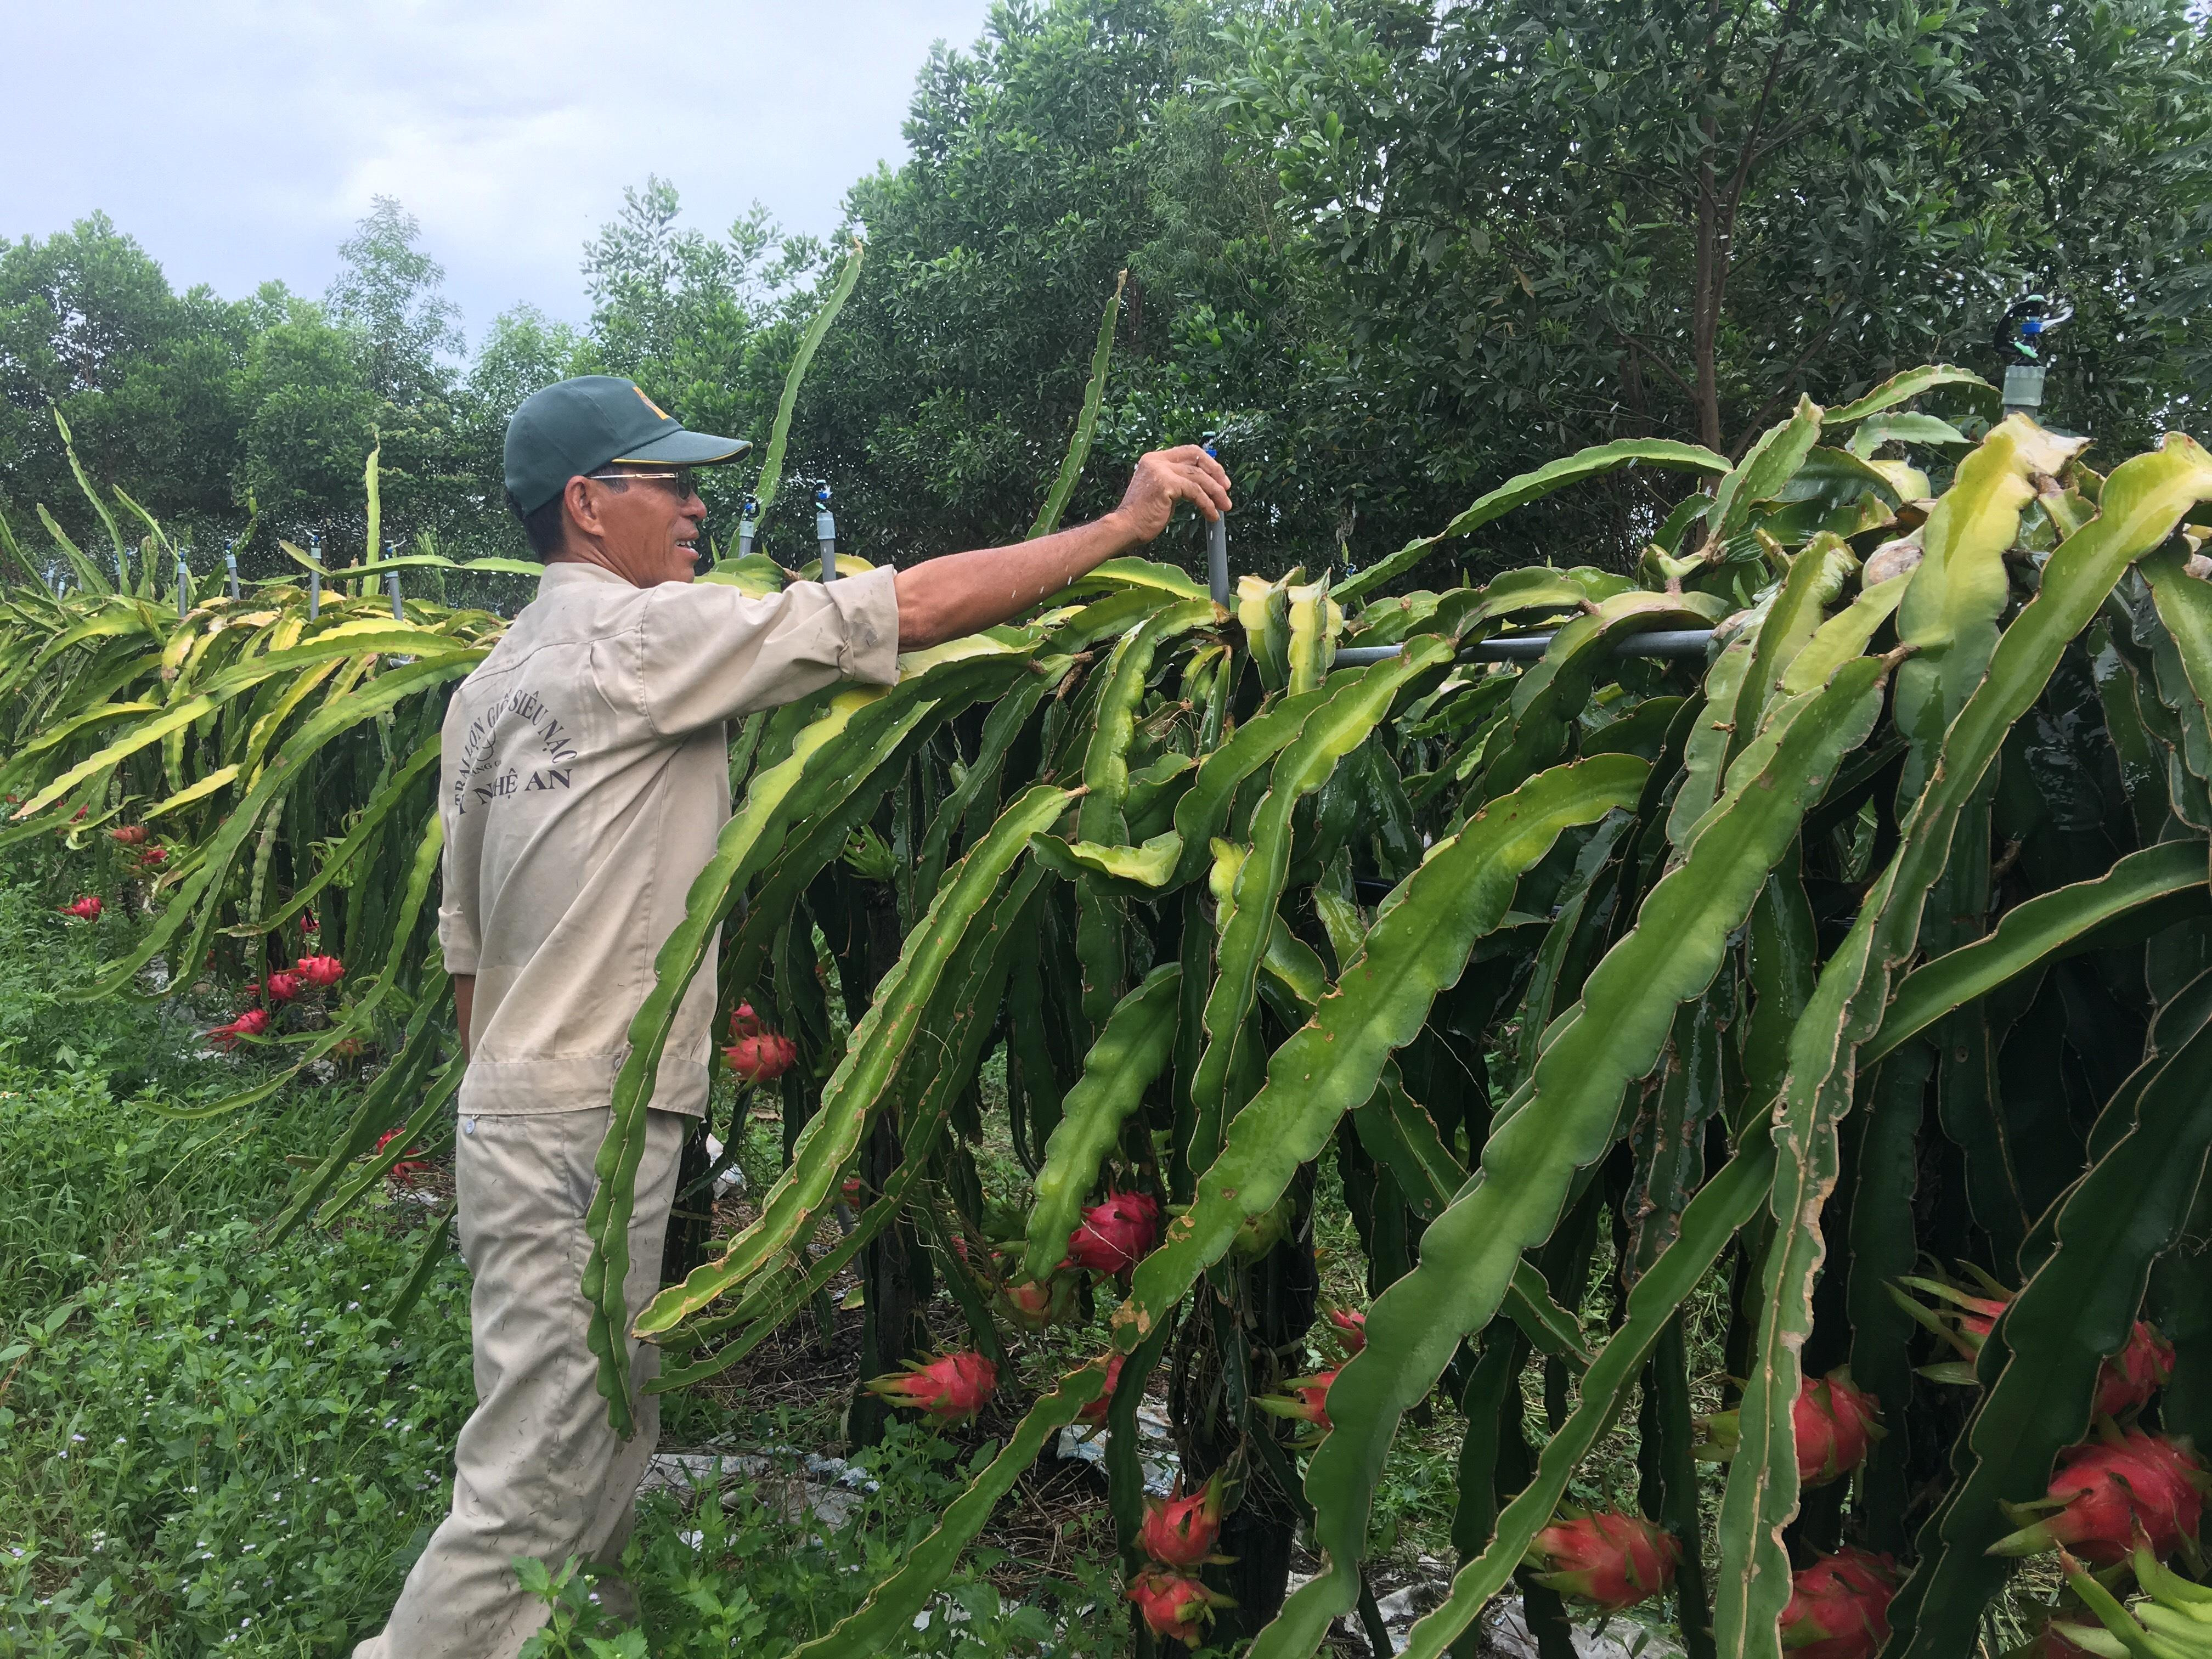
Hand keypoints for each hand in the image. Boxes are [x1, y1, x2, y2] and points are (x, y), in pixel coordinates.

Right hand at [1107, 446, 1232, 543]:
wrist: (1125, 527)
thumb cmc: (1142, 516)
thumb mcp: (1162, 491)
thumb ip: (1177, 482)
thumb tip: (1201, 484)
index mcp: (1155, 459)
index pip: (1188, 451)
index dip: (1207, 462)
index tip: (1219, 477)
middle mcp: (1157, 460)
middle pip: (1196, 457)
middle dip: (1216, 472)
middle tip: (1226, 489)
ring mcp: (1161, 470)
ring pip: (1199, 476)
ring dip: (1215, 492)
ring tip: (1224, 506)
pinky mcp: (1166, 484)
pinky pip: (1195, 492)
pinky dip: (1207, 504)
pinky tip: (1212, 514)